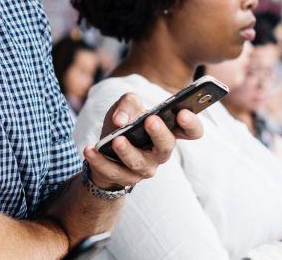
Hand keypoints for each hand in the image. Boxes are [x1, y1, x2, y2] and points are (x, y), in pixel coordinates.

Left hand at [80, 93, 202, 190]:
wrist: (104, 149)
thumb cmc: (122, 123)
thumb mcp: (125, 106)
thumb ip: (128, 103)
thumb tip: (121, 120)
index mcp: (168, 132)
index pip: (191, 131)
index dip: (191, 124)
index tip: (182, 113)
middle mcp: (160, 152)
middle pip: (166, 146)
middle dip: (159, 134)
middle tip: (150, 120)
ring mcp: (144, 168)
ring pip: (138, 162)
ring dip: (127, 151)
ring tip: (116, 139)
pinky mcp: (124, 178)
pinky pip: (113, 171)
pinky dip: (100, 161)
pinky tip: (89, 149)